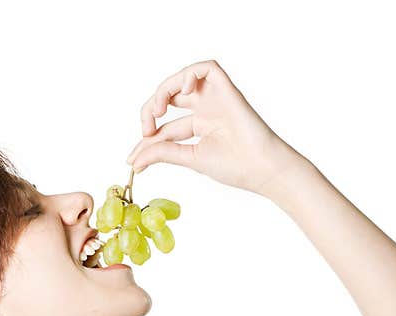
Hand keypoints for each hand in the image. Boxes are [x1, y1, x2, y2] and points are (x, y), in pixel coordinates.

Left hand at [126, 59, 305, 196]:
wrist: (261, 168)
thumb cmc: (235, 166)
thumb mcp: (190, 158)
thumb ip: (163, 153)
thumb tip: (134, 160)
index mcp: (200, 127)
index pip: (166, 128)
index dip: (147, 141)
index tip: (133, 160)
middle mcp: (206, 110)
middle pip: (169, 98)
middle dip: (150, 110)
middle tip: (146, 130)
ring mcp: (216, 98)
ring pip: (182, 79)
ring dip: (163, 90)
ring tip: (158, 111)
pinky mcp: (226, 89)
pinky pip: (206, 67)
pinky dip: (189, 73)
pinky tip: (182, 90)